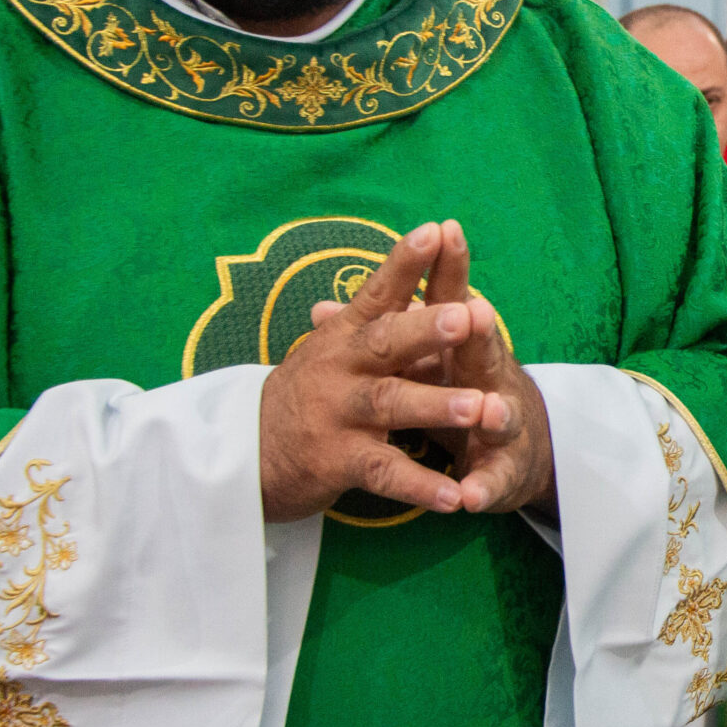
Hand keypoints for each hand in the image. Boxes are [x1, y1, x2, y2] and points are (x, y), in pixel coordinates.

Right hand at [259, 221, 553, 521]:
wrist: (245, 454)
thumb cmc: (307, 392)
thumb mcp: (332, 347)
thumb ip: (372, 312)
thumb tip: (410, 254)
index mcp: (344, 335)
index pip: (377, 291)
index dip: (405, 262)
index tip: (437, 230)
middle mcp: (340, 367)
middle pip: (387, 342)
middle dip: (428, 329)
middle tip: (471, 315)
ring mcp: (338, 415)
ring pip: (391, 405)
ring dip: (437, 406)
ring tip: (481, 408)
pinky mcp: (337, 462)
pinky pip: (385, 473)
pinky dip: (420, 486)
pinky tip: (455, 496)